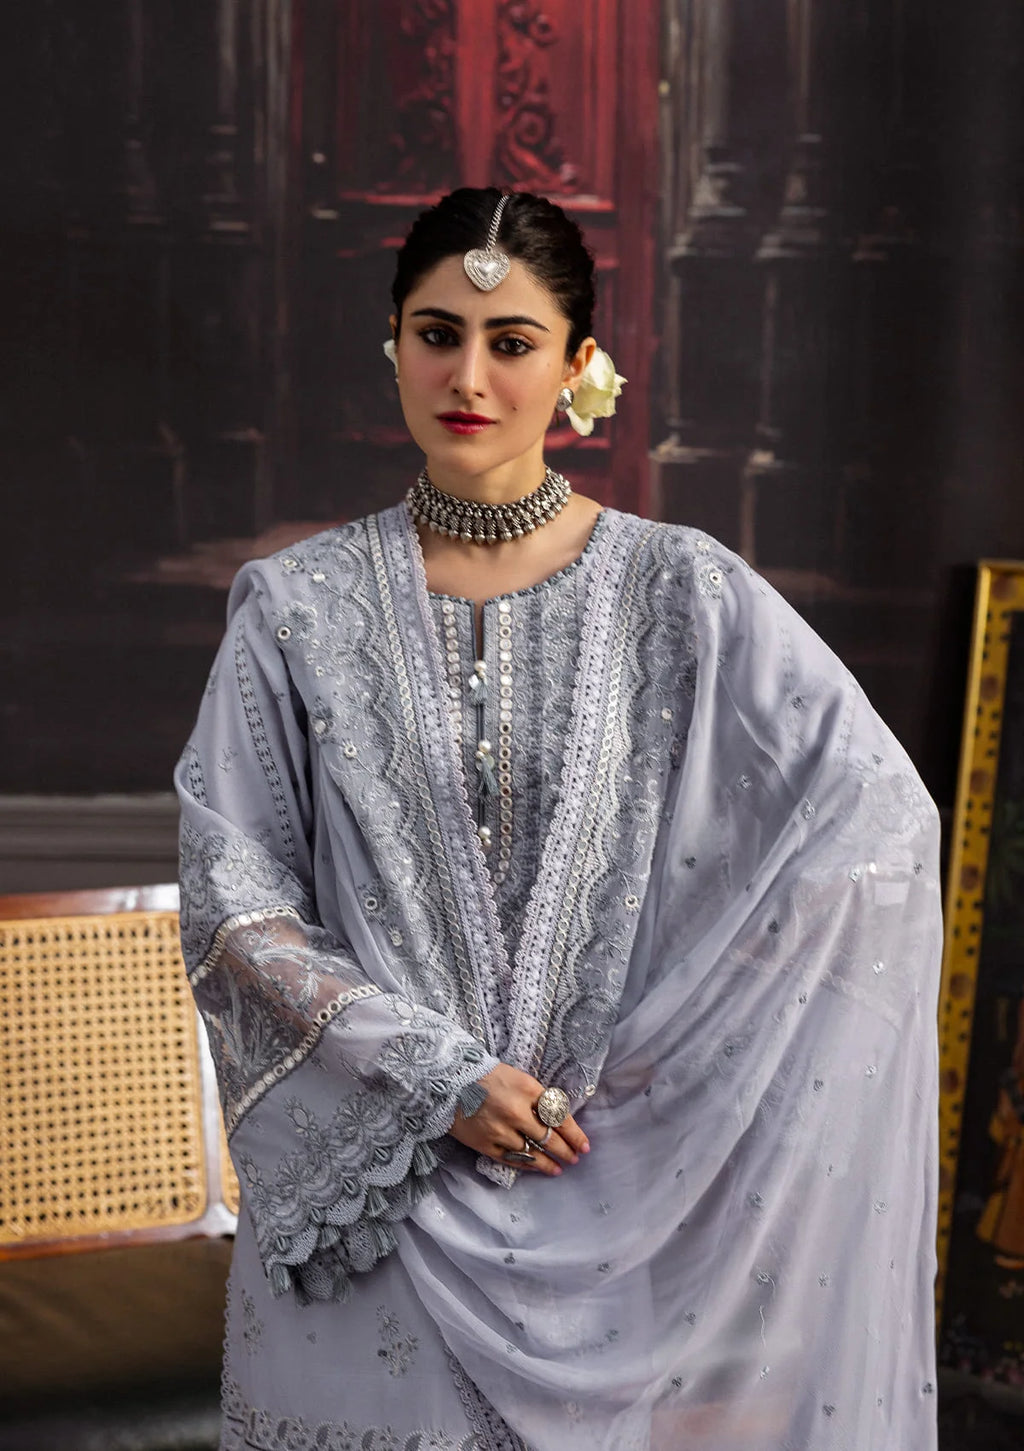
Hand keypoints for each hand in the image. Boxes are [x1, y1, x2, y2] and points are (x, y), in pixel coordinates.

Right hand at [449, 1063, 589, 1175]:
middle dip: (565, 1151)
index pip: (559, 1117)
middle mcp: (516, 1112)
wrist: (449, 1082)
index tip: (584, 1145)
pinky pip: (512, 1160)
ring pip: (532, 1154)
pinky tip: (537, 1168)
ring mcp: (500, 1131)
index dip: (574, 1134)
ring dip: (549, 1163)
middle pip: (549, 1139)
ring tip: (559, 1169)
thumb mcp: (519, 1078)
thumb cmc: (488, 1076)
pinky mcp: (486, 1145)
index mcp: (528, 1090)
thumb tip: (558, 1120)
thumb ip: (538, 1098)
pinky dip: (527, 1165)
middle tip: (575, 1158)